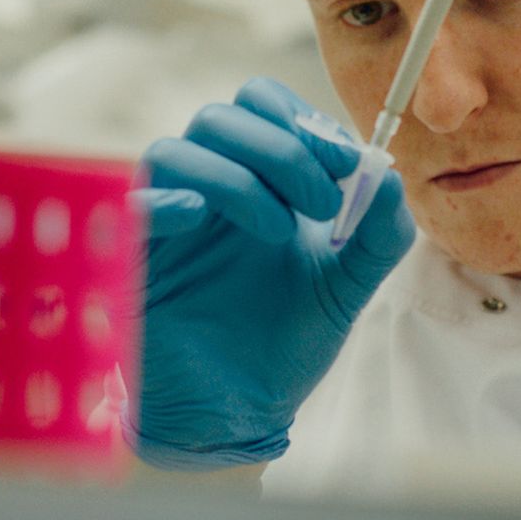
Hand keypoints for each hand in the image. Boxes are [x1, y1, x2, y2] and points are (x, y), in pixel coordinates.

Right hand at [128, 78, 413, 470]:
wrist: (240, 414)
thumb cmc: (284, 343)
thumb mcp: (347, 288)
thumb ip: (377, 235)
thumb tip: (390, 177)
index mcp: (256, 180)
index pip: (262, 106)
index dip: (303, 119)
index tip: (346, 162)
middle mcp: (207, 189)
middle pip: (221, 117)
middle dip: (281, 148)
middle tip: (323, 202)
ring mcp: (168, 222)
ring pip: (174, 150)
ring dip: (237, 177)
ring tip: (281, 232)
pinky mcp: (132, 260)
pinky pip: (130, 205)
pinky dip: (165, 200)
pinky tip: (198, 219)